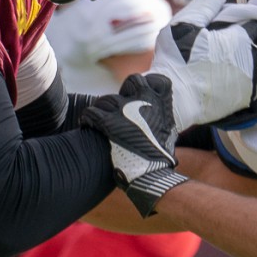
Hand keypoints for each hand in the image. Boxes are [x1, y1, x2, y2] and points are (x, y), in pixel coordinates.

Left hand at [81, 73, 187, 216]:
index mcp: (162, 104)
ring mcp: (125, 110)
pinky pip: (91, 113)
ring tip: (100, 123)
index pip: (157, 80)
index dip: (147, 85)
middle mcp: (144, 101)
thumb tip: (160, 118)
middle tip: (120, 109)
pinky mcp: (107, 122)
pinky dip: (88, 119)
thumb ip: (161, 120)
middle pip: (132, 81)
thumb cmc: (160, 159)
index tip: (140, 96)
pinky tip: (88, 127)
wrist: (150, 176)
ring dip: (103, 110)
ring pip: (106, 99)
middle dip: (125, 94)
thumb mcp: (168, 134)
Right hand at [149, 0, 256, 131]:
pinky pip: (246, 85)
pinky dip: (235, 81)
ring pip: (250, 65)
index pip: (256, 24)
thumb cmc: (177, 60)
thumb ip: (205, 5)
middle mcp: (252, 60)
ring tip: (212, 65)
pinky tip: (216, 80)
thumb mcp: (184, 24)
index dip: (242, 22)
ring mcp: (249, 83)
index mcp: (241, 39)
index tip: (228, 25)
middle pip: (252, 44)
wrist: (173, 100)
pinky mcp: (244, 100)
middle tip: (213, 46)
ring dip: (237, 62)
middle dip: (238, 42)